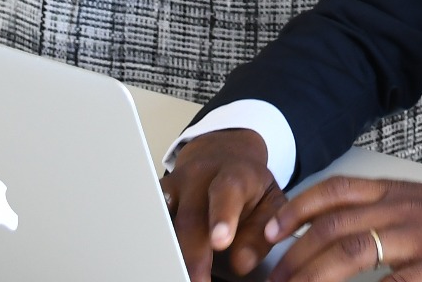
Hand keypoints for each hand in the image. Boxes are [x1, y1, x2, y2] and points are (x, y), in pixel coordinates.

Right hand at [164, 130, 286, 281]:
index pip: (226, 192)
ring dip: (168, 249)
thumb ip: (261, 234)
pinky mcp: (158, 195)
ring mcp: (175, 185)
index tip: (220, 242)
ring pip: (164, 218)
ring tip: (173, 272)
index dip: (222, 216)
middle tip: (198, 281)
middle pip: (190, 216)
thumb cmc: (248, 185)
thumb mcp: (269, 203)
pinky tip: (156, 257)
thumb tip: (241, 263)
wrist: (224, 152)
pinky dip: (152, 239)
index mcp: (234, 174)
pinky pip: (151, 217)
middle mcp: (199, 176)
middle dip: (192, 255)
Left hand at [263, 178, 421, 281]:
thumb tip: (333, 237)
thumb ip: (384, 217)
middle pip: (334, 226)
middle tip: (270, 280)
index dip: (296, 209)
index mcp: (400, 192)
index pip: (337, 191)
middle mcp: (406, 210)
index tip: (268, 232)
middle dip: (294, 255)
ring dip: (313, 276)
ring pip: (352, 251)